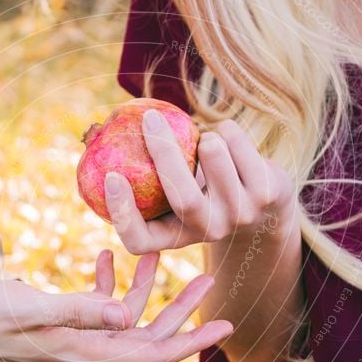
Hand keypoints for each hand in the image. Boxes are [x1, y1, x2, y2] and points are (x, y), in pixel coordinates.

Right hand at [0, 250, 232, 361]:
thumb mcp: (24, 309)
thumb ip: (77, 310)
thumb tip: (128, 317)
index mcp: (82, 353)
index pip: (151, 353)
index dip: (191, 341)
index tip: (226, 325)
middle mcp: (82, 353)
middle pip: (146, 336)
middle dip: (181, 311)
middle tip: (210, 280)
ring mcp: (67, 342)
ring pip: (120, 319)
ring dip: (142, 288)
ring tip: (157, 250)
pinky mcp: (52, 328)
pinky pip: (90, 309)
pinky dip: (102, 285)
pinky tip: (102, 255)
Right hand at [104, 112, 295, 252]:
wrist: (265, 207)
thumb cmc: (201, 190)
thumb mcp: (172, 192)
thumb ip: (142, 173)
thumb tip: (94, 132)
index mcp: (176, 238)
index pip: (139, 241)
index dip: (122, 213)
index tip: (111, 176)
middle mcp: (208, 233)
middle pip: (183, 199)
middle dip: (164, 152)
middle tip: (149, 120)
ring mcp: (240, 215)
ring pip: (212, 156)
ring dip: (204, 137)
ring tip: (204, 140)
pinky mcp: (267, 193)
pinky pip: (236, 142)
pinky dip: (226, 130)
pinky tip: (226, 137)